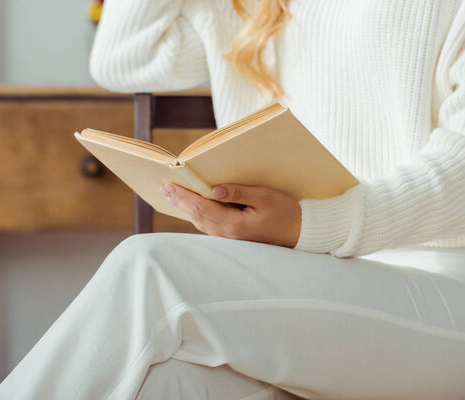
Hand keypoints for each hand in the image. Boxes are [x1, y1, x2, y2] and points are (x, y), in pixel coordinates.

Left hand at [159, 182, 301, 247]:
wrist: (299, 232)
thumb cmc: (285, 212)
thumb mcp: (264, 196)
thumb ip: (238, 192)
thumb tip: (214, 189)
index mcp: (234, 224)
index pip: (201, 207)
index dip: (184, 196)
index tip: (169, 185)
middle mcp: (228, 234)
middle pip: (197, 216)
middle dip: (180, 201)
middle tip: (164, 188)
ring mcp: (230, 238)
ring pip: (201, 222)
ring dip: (186, 208)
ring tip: (173, 196)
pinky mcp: (234, 237)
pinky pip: (209, 225)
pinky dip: (197, 215)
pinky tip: (192, 208)